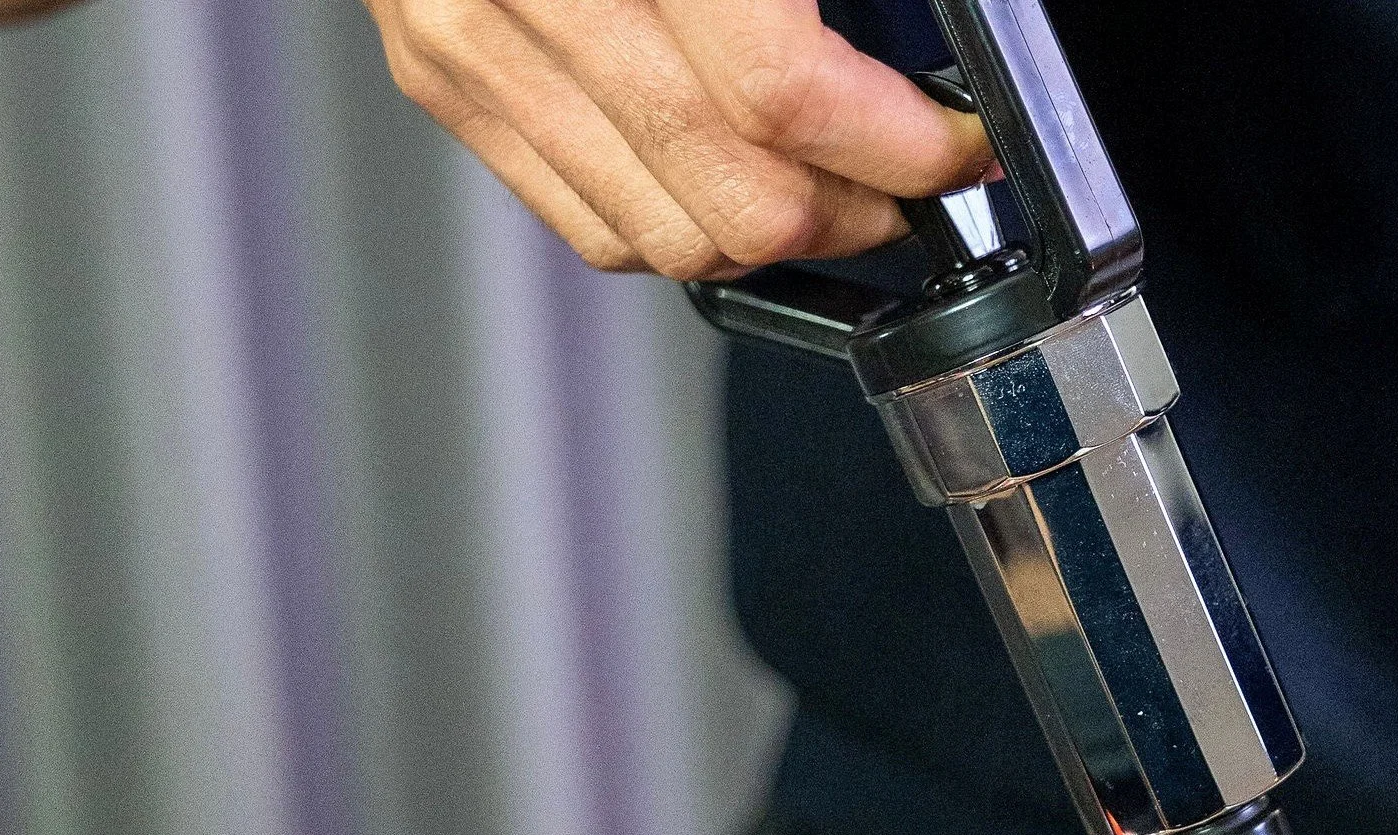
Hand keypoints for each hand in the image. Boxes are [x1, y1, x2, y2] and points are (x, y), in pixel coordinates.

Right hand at [363, 0, 992, 274]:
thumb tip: (933, 58)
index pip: (783, 93)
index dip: (901, 147)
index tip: (957, 146)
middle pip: (738, 198)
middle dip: (854, 209)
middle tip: (907, 177)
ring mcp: (471, 33)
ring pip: (673, 238)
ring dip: (778, 235)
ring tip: (831, 183)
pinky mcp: (440, 71)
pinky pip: (595, 225)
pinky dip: (685, 223)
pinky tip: (733, 173)